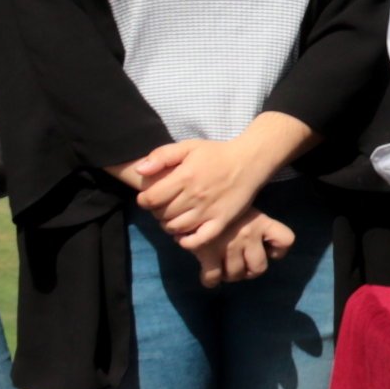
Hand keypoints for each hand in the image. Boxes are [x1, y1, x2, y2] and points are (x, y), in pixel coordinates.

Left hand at [123, 136, 274, 253]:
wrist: (249, 161)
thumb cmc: (216, 153)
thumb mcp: (188, 146)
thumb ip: (162, 156)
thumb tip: (140, 171)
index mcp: (184, 177)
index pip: (151, 199)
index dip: (144, 200)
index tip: (148, 198)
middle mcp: (194, 196)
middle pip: (162, 214)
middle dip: (156, 212)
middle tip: (162, 206)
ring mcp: (208, 211)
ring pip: (177, 228)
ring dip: (168, 225)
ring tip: (172, 218)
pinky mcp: (221, 222)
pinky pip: (199, 240)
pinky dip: (187, 242)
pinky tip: (183, 236)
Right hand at [192, 212, 295, 289]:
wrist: (191, 199)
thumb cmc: (219, 202)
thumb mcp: (243, 206)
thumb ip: (254, 224)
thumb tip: (264, 247)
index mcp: (260, 221)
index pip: (285, 240)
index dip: (278, 251)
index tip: (267, 250)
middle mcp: (248, 235)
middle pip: (259, 268)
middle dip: (249, 270)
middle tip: (240, 263)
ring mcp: (229, 247)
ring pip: (236, 274)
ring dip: (230, 274)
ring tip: (223, 265)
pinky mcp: (209, 255)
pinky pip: (213, 278)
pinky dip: (211, 280)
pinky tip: (209, 273)